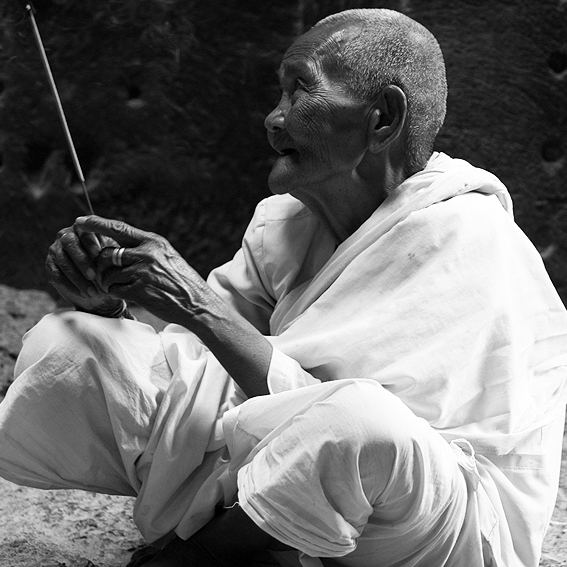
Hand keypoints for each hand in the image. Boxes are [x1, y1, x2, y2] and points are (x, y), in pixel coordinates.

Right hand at [46, 224, 126, 316]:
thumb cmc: (109, 270)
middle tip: (93, 275)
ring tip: (92, 290)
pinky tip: (82, 293)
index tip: (98, 252)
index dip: (89, 240)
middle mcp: (66, 236)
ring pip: (63, 260)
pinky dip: (70, 285)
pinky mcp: (50, 266)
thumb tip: (116, 249)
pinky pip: (56, 274)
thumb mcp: (114, 259)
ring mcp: (56, 250)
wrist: (101, 291)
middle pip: (69, 242)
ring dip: (77, 277)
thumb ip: (113, 250)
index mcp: (83, 229)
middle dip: (82, 259)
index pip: (83, 229)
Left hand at [74, 215, 211, 324]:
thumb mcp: (167, 256)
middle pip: (107, 253)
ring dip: (106, 282)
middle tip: (102, 273)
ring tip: (115, 286)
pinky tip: (124, 294)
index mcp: (153, 242)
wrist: (196, 303)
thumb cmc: (181, 281)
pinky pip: (113, 290)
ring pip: (107, 273)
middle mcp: (147, 254)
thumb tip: (119, 246)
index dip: (96, 223)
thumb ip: (145, 249)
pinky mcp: (140, 290)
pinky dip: (114, 293)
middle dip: (99, 265)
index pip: (118, 228)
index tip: (79, 222)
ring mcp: (143, 272)